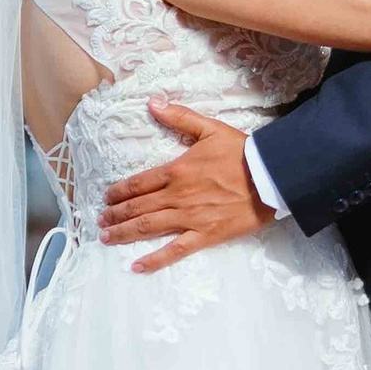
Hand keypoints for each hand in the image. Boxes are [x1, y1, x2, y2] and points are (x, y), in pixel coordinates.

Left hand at [95, 101, 275, 274]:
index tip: (106, 197)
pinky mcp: (204, 235)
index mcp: (176, 171)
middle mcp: (176, 196)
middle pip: (137, 207)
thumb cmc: (241, 152)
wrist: (270, 177)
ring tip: (106, 238)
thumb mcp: (210, 128)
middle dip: (115, 214)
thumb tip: (153, 103)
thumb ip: (179, 117)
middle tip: (100, 221)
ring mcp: (189, 218)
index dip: (118, 191)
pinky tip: (137, 266)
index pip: (138, 183)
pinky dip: (154, 260)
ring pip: (148, 227)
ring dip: (123, 233)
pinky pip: (175, 250)